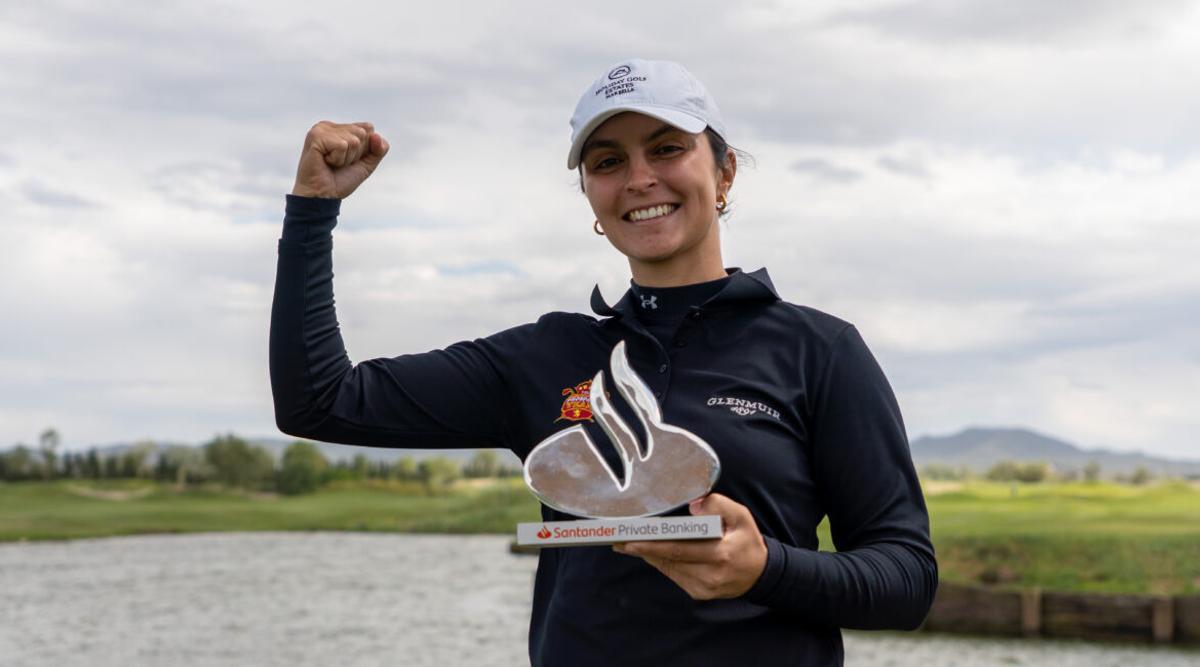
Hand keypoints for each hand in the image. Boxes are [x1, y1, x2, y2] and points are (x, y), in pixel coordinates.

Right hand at [291, 120, 388, 198]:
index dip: (365, 150)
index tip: (348, 160)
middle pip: (362, 133)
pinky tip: (325, 162)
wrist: (323, 196)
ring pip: (354, 140)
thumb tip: (375, 134)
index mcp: (339, 128)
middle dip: (356, 154)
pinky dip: (338, 159)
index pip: (368, 128)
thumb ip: (380, 149)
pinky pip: (342, 145)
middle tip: (339, 164)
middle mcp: (329, 126)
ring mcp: (321, 129)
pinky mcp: (316, 136)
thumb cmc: (340, 180)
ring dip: (346, 158)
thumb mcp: (367, 164)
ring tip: (332, 164)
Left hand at [613, 493, 767, 599]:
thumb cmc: (747, 540)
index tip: (631, 539)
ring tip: (626, 543)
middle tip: (618, 539)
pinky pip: (673, 574)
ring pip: (668, 568)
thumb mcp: (741, 516)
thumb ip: (718, 505)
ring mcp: (703, 588)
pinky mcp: (698, 593)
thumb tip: (693, 506)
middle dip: (642, 549)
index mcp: (720, 555)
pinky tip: (648, 551)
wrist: (759, 573)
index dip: (653, 544)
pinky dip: (660, 562)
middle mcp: (710, 575)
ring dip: (648, 555)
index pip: (679, 549)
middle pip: (668, 560)